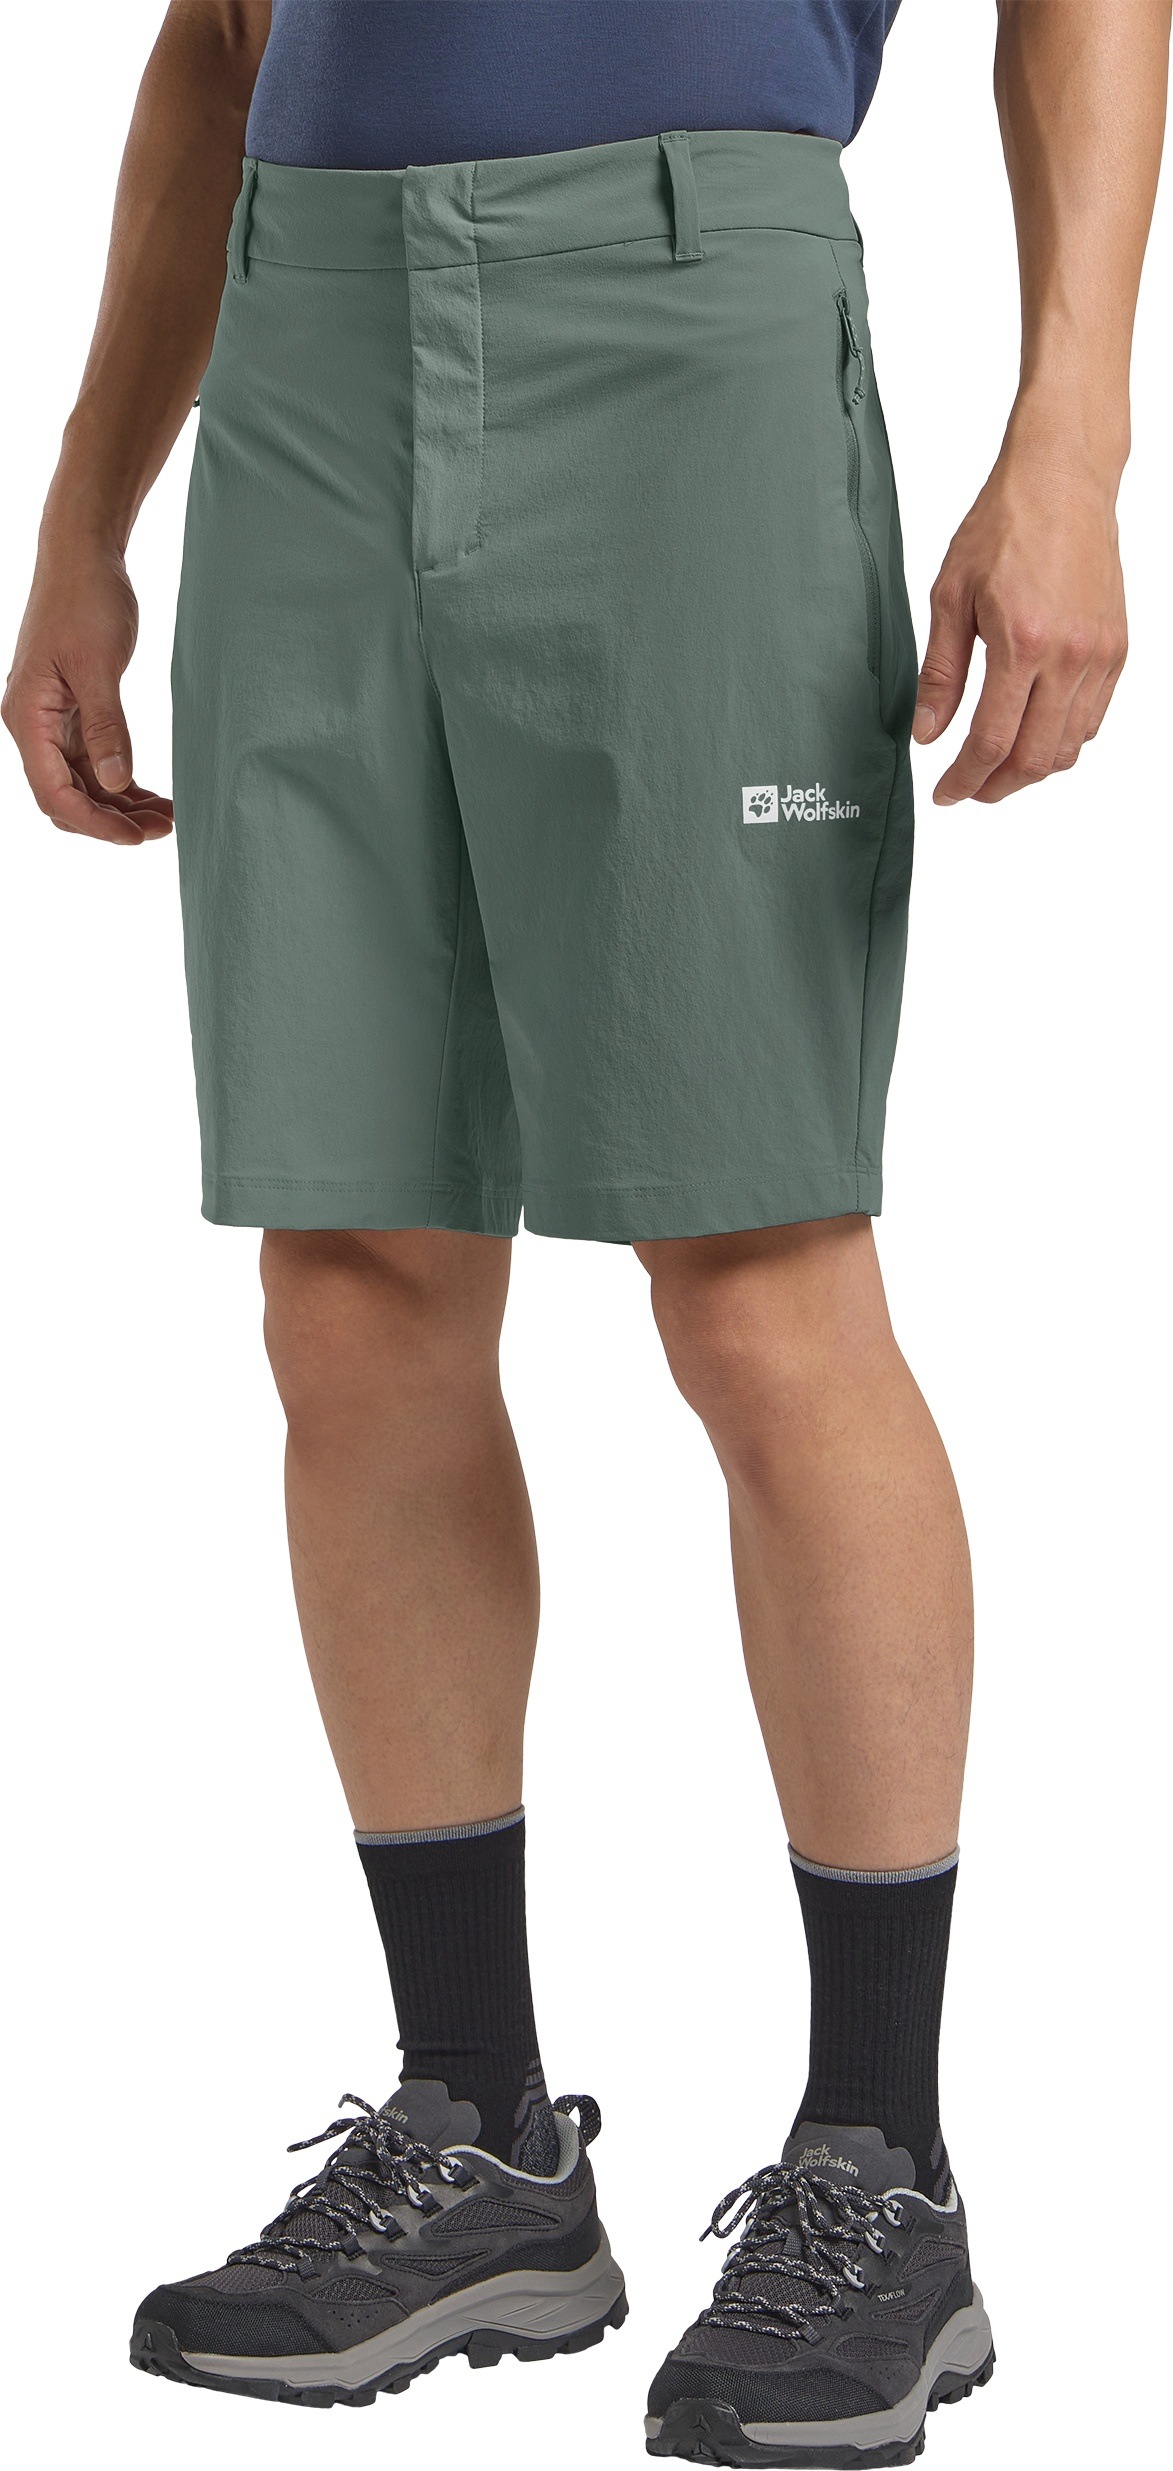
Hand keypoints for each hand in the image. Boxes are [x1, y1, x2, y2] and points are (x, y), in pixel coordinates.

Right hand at [3, 540, 172, 845]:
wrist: (84, 557)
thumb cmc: (85, 599)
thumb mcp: (98, 663)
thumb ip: (106, 726)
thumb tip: (116, 784)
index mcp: (28, 717)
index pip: (54, 792)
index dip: (95, 822)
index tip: (137, 836)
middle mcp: (34, 727)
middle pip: (66, 798)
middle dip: (111, 821)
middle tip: (162, 829)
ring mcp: (54, 723)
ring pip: (84, 785)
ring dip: (122, 806)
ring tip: (168, 818)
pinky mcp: (75, 715)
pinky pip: (95, 764)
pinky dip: (122, 783)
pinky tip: (153, 795)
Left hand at [912, 432, 1127, 804]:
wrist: (1063, 478)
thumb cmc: (1005, 523)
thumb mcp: (951, 595)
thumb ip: (940, 673)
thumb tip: (928, 734)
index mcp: (1022, 642)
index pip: (993, 741)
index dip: (965, 779)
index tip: (946, 793)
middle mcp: (1070, 655)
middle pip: (1036, 758)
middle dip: (997, 787)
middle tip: (969, 789)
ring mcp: (1101, 654)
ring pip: (1069, 746)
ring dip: (1031, 769)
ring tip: (998, 766)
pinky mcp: (1117, 648)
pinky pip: (1093, 718)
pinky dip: (1062, 739)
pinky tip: (1033, 732)